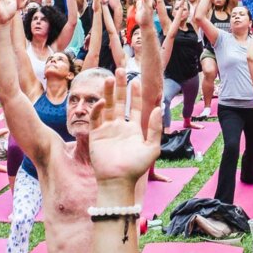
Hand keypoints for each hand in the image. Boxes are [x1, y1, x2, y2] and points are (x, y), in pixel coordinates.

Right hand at [88, 71, 162, 193]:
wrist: (118, 181)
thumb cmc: (136, 167)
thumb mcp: (152, 147)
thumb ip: (155, 128)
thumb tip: (158, 108)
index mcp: (133, 129)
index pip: (134, 106)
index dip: (135, 94)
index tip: (136, 81)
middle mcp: (120, 127)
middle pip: (119, 102)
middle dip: (120, 87)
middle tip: (120, 71)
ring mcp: (107, 130)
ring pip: (107, 106)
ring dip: (108, 93)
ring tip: (110, 79)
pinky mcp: (95, 135)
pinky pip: (95, 118)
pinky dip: (97, 109)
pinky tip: (102, 101)